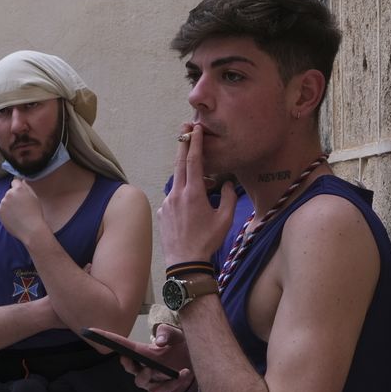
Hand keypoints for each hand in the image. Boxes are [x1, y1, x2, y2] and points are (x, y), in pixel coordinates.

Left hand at [0, 178, 48, 245]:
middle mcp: (9, 194)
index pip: (15, 182)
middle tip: (21, 207)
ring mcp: (3, 203)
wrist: (31, 229)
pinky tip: (14, 218)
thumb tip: (21, 182)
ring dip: (9, 206)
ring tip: (18, 214)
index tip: (20, 194)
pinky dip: (6, 213)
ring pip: (5, 202)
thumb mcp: (34, 197)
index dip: (18, 187)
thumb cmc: (35, 214)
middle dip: (14, 198)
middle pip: (9, 193)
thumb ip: (26, 188)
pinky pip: (2, 210)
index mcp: (19, 189)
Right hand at [90, 326, 196, 391]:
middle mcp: (146, 367)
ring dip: (159, 379)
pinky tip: (185, 375)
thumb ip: (167, 332)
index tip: (92, 332)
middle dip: (133, 367)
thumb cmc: (188, 348)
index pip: (123, 346)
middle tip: (146, 366)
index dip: (107, 339)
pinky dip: (173, 385)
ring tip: (177, 372)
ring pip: (144, 384)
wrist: (206, 364)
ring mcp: (155, 381)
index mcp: (145, 352)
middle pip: (130, 369)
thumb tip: (157, 343)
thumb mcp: (179, 335)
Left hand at [160, 124, 236, 263]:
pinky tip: (189, 208)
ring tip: (199, 182)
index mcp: (193, 193)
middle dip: (183, 145)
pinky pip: (172, 197)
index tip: (195, 128)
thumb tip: (228, 184)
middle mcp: (177, 194)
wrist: (185, 262)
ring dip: (185, 175)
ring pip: (177, 182)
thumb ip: (229, 197)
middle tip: (185, 130)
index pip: (193, 161)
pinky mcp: (162, 212)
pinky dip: (181, 195)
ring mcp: (166, 203)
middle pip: (179, 164)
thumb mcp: (225, 219)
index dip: (194, 142)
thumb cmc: (207, 241)